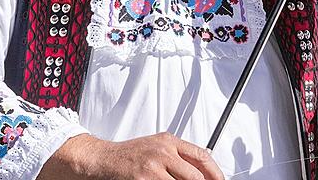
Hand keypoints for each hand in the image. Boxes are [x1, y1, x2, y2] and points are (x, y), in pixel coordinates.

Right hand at [42, 132, 223, 179]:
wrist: (102, 160)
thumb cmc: (129, 156)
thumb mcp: (156, 147)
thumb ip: (178, 156)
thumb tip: (202, 171)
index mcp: (168, 141)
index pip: (202, 155)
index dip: (215, 172)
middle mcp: (163, 152)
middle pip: (195, 176)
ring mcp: (152, 168)